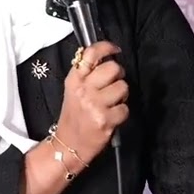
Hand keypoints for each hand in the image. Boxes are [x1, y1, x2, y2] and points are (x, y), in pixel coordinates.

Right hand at [55, 40, 128, 158]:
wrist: (69, 145)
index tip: (116, 50)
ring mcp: (94, 105)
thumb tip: (108, 57)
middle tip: (113, 85)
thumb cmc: (74, 116)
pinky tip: (111, 117)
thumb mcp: (73, 90)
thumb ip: (86, 73)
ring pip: (123, 87)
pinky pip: (125, 108)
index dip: (107, 47)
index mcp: (74, 80)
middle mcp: (83, 90)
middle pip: (113, 68)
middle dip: (118, 76)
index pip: (91, 54)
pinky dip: (121, 113)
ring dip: (121, 96)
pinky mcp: (105, 120)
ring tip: (111, 104)